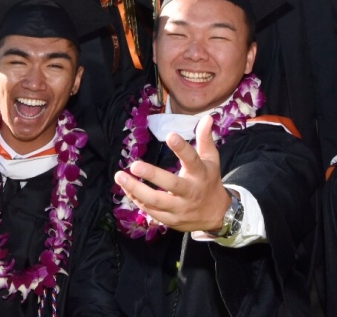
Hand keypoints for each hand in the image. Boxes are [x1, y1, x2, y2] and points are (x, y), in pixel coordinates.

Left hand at [113, 115, 232, 233]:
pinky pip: (152, 211)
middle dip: (152, 175)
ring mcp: (180, 208)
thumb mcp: (211, 159)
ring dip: (136, 190)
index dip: (181, 148)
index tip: (170, 135)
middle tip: (134, 165)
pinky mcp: (171, 219)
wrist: (216, 215)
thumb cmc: (209, 180)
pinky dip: (138, 200)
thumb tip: (207, 117)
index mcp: (201, 174)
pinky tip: (127, 189)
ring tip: (119, 177)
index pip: (192, 159)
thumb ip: (205, 138)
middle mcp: (191, 192)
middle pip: (171, 184)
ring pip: (156, 201)